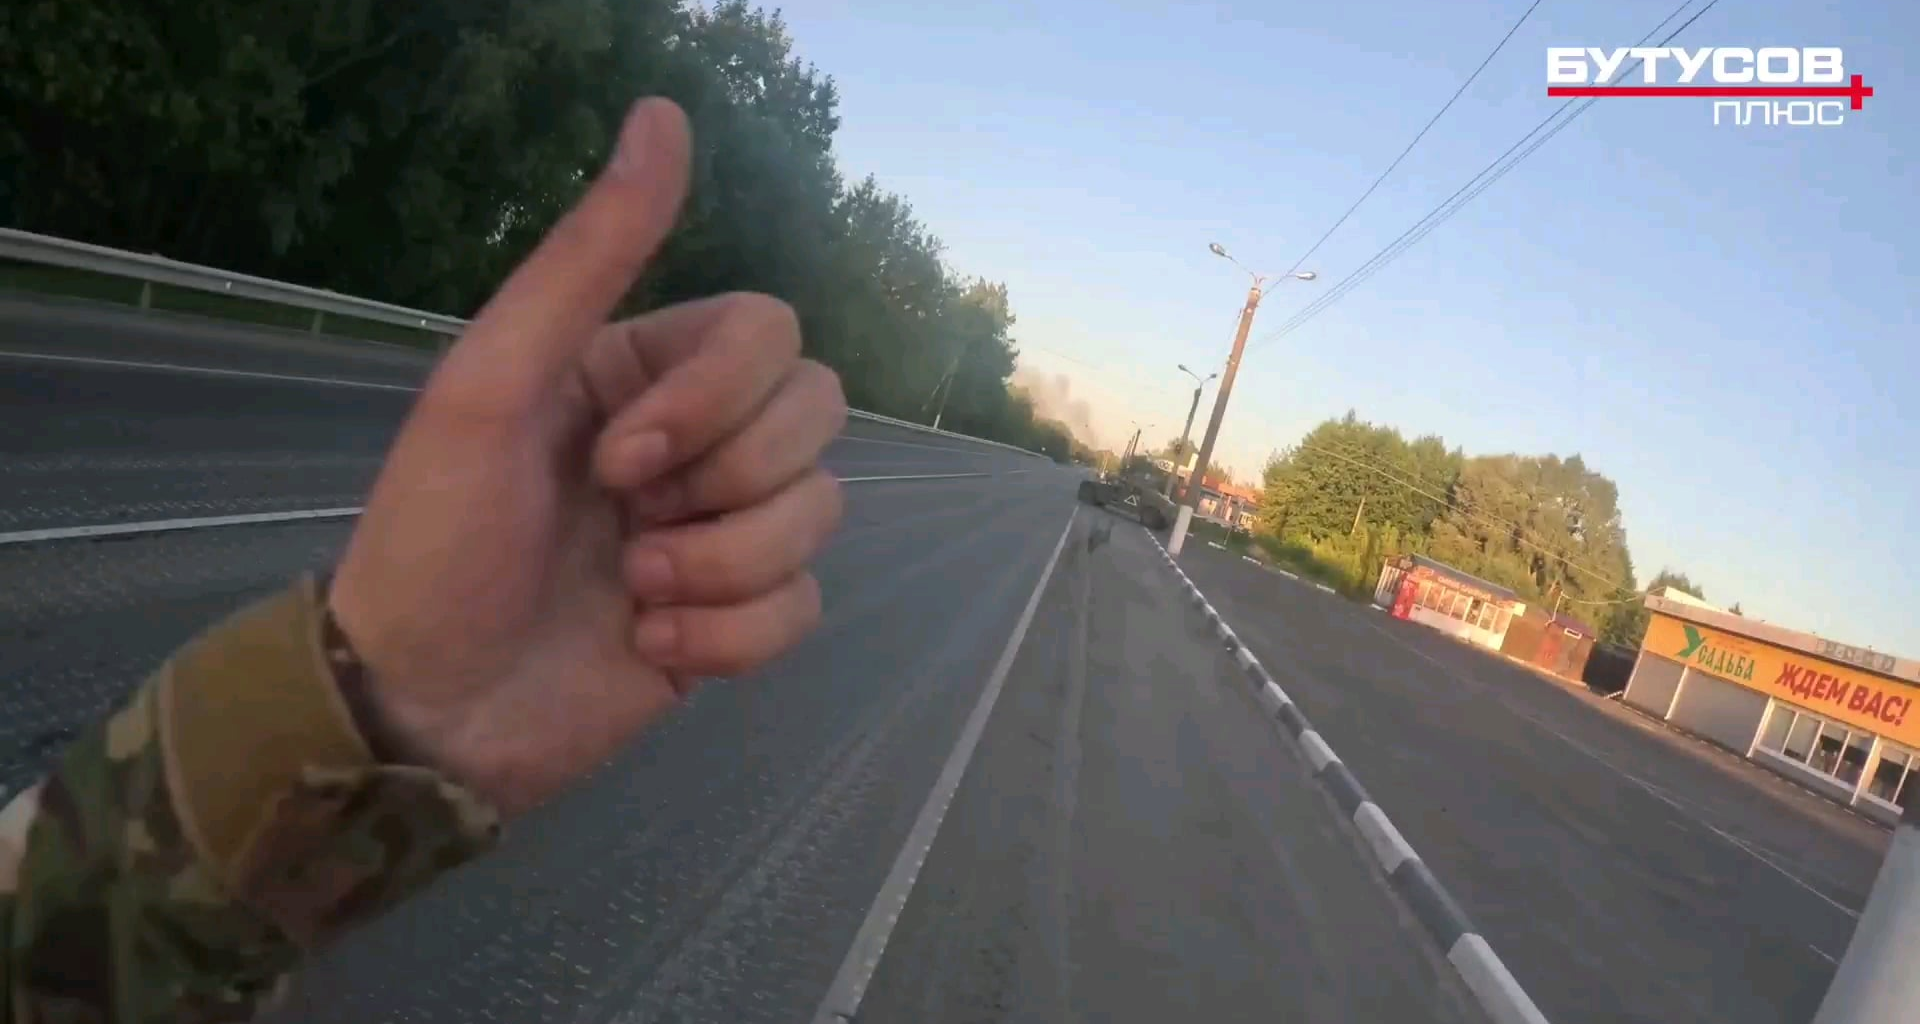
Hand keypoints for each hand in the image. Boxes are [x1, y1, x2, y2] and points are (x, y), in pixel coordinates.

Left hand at [328, 98, 847, 817]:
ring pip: (821, 513)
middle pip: (818, 413)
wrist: (423, 711)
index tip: (618, 456)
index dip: (717, 398)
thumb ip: (587, 255)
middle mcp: (697, 439)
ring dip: (723, 564)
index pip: (773, 334)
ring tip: (631, 591)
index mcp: (643, 369)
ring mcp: (722, 531)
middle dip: (731, 481)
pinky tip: (652, 647)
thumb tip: (665, 114)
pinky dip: (733, 636)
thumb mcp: (494, 382)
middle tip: (625, 522)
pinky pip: (806, 605)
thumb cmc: (438, 540)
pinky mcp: (737, 621)